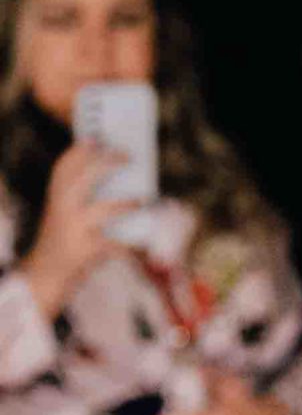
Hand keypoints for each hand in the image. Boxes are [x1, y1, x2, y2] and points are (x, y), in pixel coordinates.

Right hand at [19, 142, 140, 317]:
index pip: (62, 169)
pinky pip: (116, 244)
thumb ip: (80, 195)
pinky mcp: (86, 250)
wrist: (44, 275)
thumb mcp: (64, 213)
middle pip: (82, 180)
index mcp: (55, 199)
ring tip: (141, 200)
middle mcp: (61, 210)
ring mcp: (73, 230)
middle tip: (126, 157)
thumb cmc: (62, 238)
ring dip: (125, 204)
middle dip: (105, 164)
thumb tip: (115, 172)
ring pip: (102, 210)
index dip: (78, 152)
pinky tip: (144, 246)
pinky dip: (132, 246)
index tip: (94, 139)